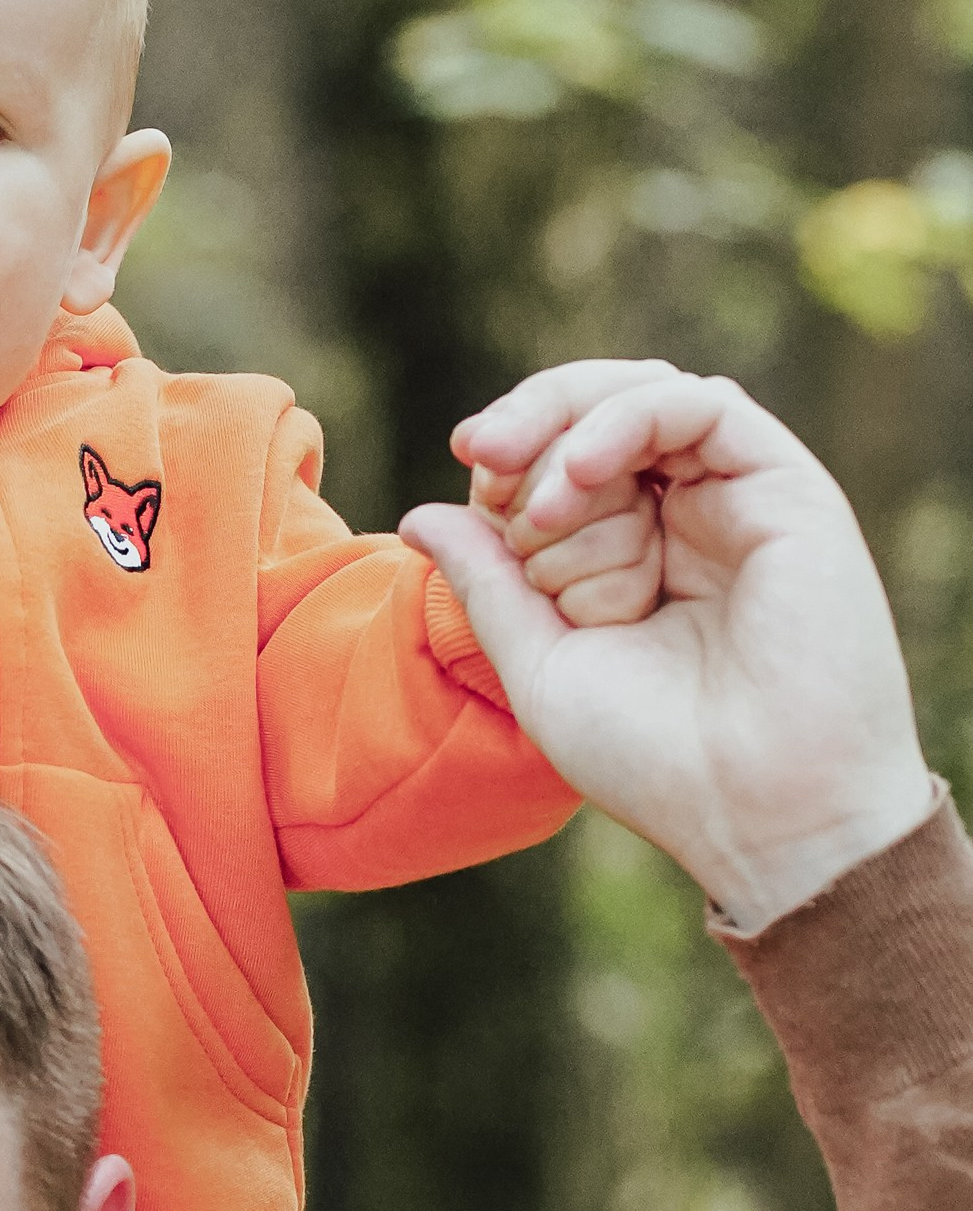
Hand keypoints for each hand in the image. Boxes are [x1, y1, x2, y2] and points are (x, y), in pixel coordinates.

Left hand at [403, 360, 931, 928]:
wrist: (764, 814)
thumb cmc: (658, 762)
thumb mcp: (542, 665)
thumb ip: (488, 584)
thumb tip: (421, 513)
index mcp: (638, 559)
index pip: (563, 462)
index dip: (508, 463)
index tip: (473, 498)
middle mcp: (691, 521)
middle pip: (601, 413)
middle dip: (530, 426)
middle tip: (482, 458)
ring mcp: (740, 502)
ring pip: (648, 396)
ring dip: (571, 427)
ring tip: (537, 498)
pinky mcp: (788, 490)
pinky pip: (702, 406)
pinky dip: (627, 421)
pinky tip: (580, 475)